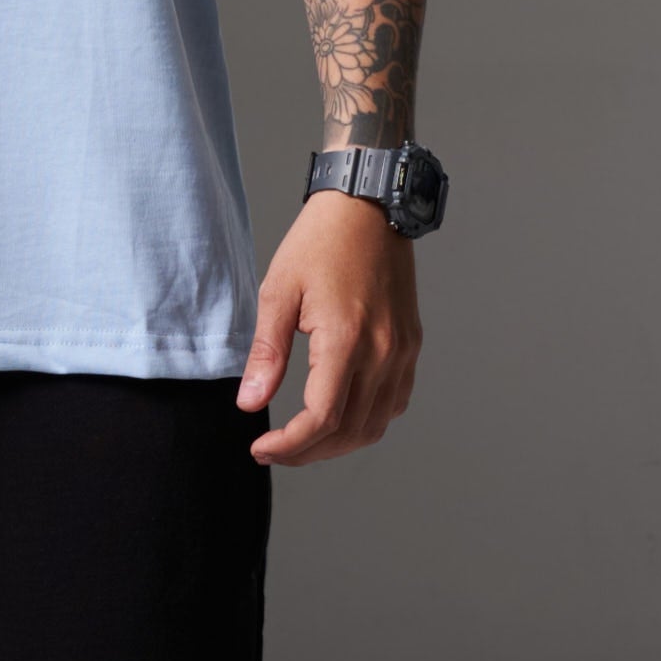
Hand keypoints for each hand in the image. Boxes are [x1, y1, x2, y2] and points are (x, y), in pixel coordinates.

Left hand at [236, 192, 420, 467]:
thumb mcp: (278, 292)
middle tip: (274, 450)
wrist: (369, 207)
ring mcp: (402, 352)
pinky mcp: (410, 347)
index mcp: (347, 339)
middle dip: (308, 452)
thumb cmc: (321, 242)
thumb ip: (266, 353)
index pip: (322, 419)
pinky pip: (394, 403)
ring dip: (338, 444)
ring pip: (375, 425)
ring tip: (302, 441)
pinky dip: (366, 422)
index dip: (290, 445)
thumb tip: (250, 404)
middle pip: (349, 431)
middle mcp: (383, 352)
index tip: (261, 448)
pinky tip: (339, 417)